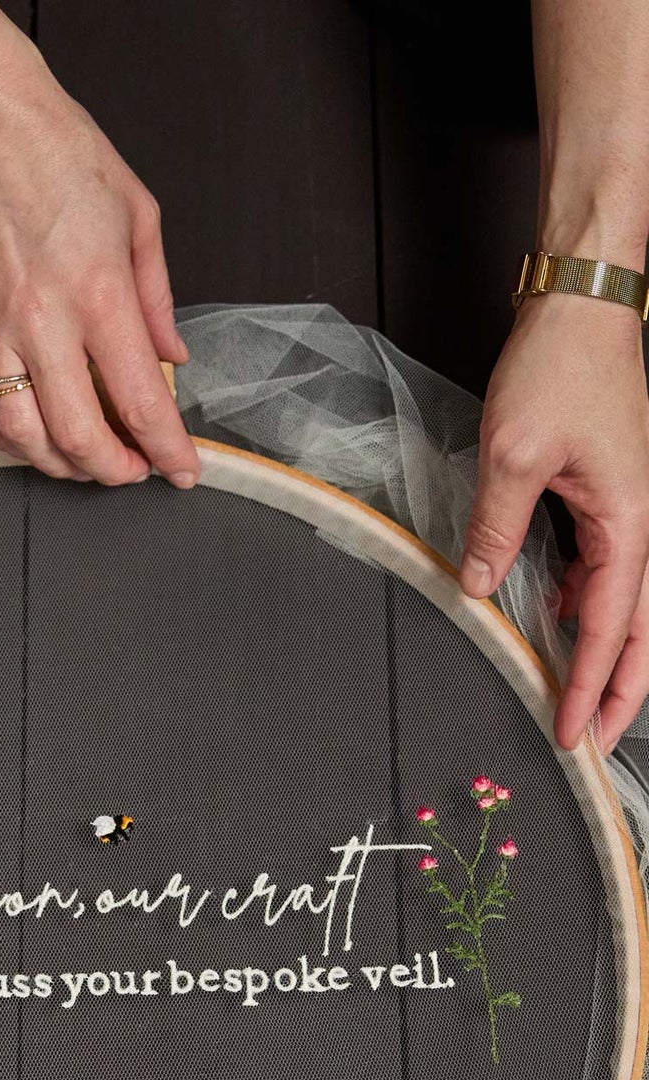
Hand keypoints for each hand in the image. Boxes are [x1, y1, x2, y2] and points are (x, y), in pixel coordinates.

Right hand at [0, 29, 200, 488]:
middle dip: (112, 470)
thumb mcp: (138, 215)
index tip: (182, 471)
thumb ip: (157, 298)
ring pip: (20, 434)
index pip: (141, 402)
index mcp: (99, 294)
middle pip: (79, 436)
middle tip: (131, 470)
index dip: (167, 451)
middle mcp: (43, 321)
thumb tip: (172, 357)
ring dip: (56, 464)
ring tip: (80, 460)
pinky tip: (19, 438)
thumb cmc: (60, 152)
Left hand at [460, 294, 648, 755]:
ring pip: (622, 604)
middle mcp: (638, 523)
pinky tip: (552, 617)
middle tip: (594, 746)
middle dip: (619, 693)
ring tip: (574, 698)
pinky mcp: (607, 495)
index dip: (591, 688)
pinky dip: (583, 605)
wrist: (583, 303)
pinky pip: (600, 566)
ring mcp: (626, 510)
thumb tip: (477, 587)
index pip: (611, 629)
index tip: (574, 737)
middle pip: (637, 631)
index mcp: (629, 523)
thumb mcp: (513, 453)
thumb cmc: (559, 366)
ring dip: (602, 653)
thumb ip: (496, 528)